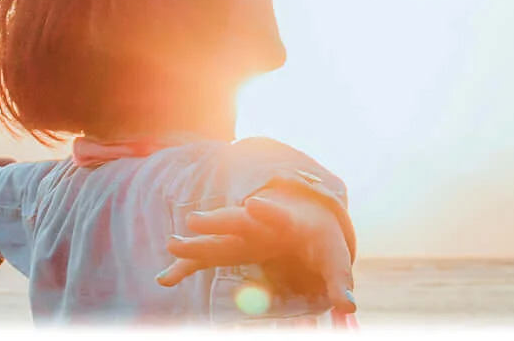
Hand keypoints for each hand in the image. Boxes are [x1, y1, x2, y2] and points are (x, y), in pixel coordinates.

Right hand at [157, 193, 355, 313]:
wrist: (308, 217)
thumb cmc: (321, 239)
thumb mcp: (334, 258)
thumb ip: (339, 282)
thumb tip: (348, 308)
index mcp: (288, 222)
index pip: (278, 215)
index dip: (268, 211)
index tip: (254, 205)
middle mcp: (260, 224)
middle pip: (237, 222)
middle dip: (217, 221)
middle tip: (193, 220)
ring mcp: (243, 235)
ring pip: (217, 238)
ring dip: (195, 243)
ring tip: (171, 244)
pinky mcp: (233, 248)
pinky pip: (207, 258)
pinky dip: (187, 266)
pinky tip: (165, 278)